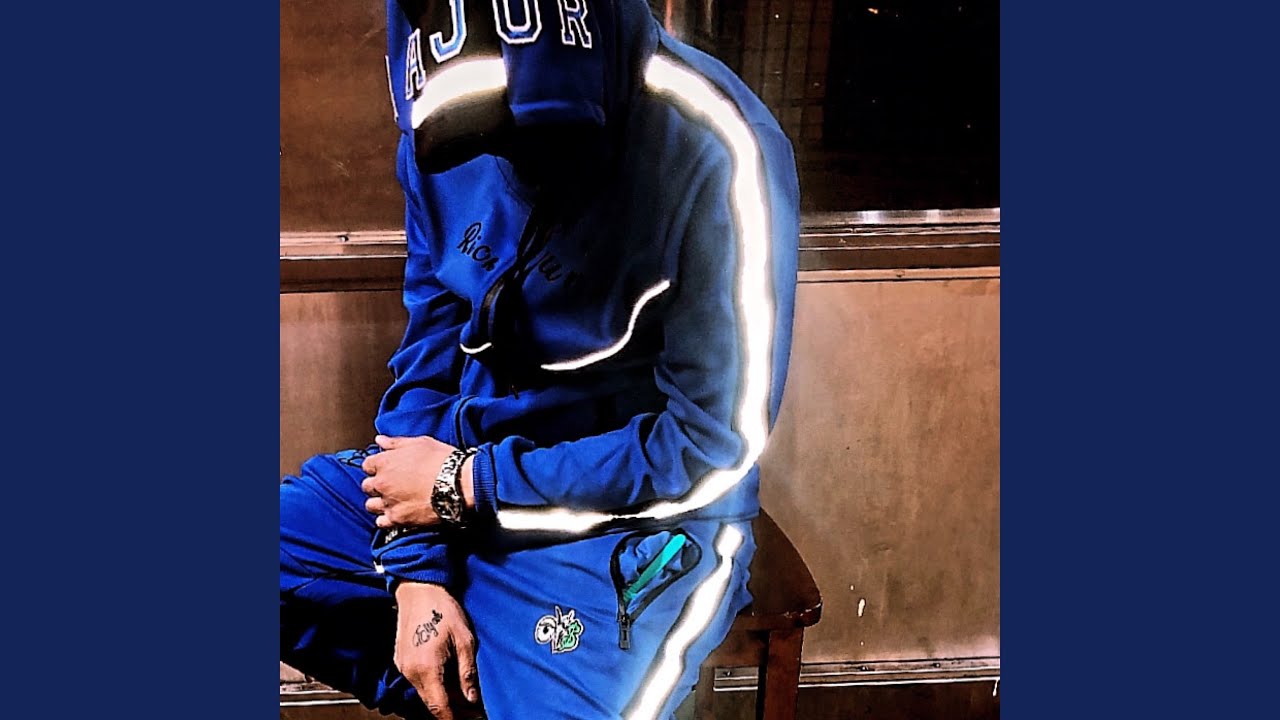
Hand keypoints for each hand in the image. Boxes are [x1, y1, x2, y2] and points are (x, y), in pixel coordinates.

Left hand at [361, 435, 474, 527]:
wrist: (457, 483)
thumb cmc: (441, 461)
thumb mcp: (420, 443)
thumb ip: (396, 443)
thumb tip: (380, 440)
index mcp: (385, 462)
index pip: (367, 465)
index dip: (377, 466)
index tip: (386, 468)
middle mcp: (382, 483)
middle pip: (367, 486)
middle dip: (377, 485)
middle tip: (391, 484)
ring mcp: (388, 502)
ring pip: (371, 505)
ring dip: (379, 502)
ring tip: (392, 500)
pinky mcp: (398, 518)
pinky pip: (381, 522)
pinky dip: (385, 519)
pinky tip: (396, 514)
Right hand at [393, 582, 480, 718]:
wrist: (418, 589)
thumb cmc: (443, 608)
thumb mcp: (464, 640)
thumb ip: (467, 672)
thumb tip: (472, 698)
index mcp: (427, 669)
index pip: (439, 708)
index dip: (455, 718)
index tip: (471, 719)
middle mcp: (410, 672)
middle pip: (431, 703)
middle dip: (452, 710)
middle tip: (473, 710)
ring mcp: (403, 667)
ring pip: (425, 693)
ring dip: (443, 697)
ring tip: (465, 694)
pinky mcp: (401, 660)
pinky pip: (418, 681)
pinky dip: (433, 685)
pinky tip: (449, 680)